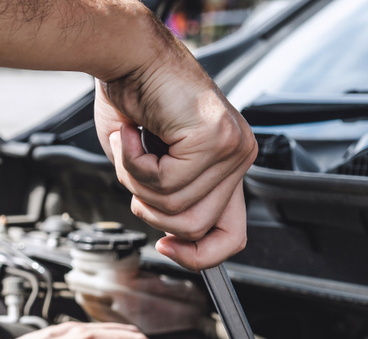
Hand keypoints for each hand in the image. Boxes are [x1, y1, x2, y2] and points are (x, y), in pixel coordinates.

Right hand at [94, 24, 256, 270]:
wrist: (127, 55)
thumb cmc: (134, 99)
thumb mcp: (152, 165)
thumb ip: (169, 199)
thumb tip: (172, 237)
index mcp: (228, 166)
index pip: (232, 235)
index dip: (197, 256)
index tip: (165, 247)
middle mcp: (240, 157)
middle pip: (196, 227)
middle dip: (151, 208)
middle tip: (133, 170)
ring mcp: (233, 148)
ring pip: (177, 208)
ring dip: (137, 182)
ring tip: (130, 146)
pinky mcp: (215, 138)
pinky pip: (167, 182)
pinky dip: (134, 164)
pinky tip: (132, 135)